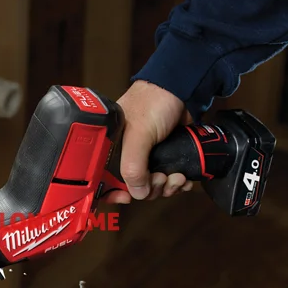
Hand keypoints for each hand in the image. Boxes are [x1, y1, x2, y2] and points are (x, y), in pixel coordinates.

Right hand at [105, 80, 193, 203]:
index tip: (126, 199)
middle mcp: (126, 155)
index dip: (112, 193)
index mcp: (111, 149)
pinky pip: (168, 180)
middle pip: (133, 187)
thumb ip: (133, 167)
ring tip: (178, 177)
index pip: (103, 179)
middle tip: (161, 177)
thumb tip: (139, 194)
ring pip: (153, 186)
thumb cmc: (153, 103)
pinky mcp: (165, 157)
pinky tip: (184, 178)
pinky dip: (177, 183)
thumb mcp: (138, 136)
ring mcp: (147, 157)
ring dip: (167, 187)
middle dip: (151, 189)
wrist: (182, 88)